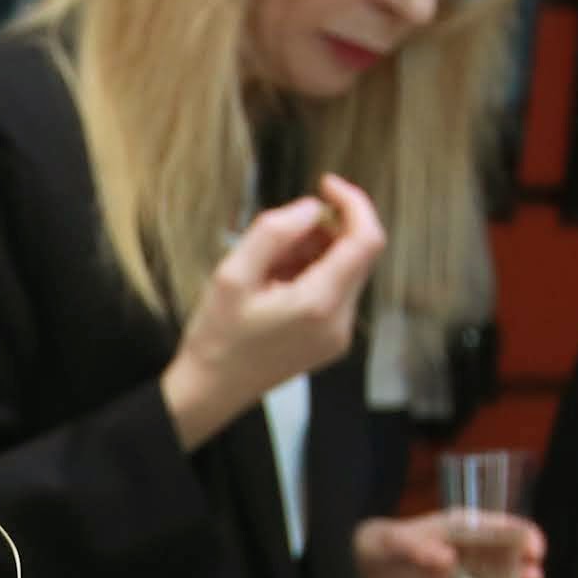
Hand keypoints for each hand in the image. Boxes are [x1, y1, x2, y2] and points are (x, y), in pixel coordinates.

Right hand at [158, 175, 387, 448]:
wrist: (211, 392)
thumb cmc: (215, 335)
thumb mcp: (232, 274)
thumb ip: (274, 232)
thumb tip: (312, 208)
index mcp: (319, 304)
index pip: (366, 240)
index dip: (353, 202)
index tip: (324, 184)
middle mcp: (341, 321)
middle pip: (359, 253)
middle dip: (327, 229)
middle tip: (278, 236)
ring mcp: (340, 334)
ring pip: (348, 270)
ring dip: (317, 251)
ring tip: (269, 264)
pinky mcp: (332, 340)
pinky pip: (337, 291)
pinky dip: (314, 272)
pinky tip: (276, 283)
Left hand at [354, 509, 541, 577]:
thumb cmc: (371, 548)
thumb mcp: (388, 541)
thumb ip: (416, 547)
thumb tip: (448, 560)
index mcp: (459, 531)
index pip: (500, 529)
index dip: (522, 536)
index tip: (535, 550)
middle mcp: (468, 559)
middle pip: (507, 565)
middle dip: (525, 573)